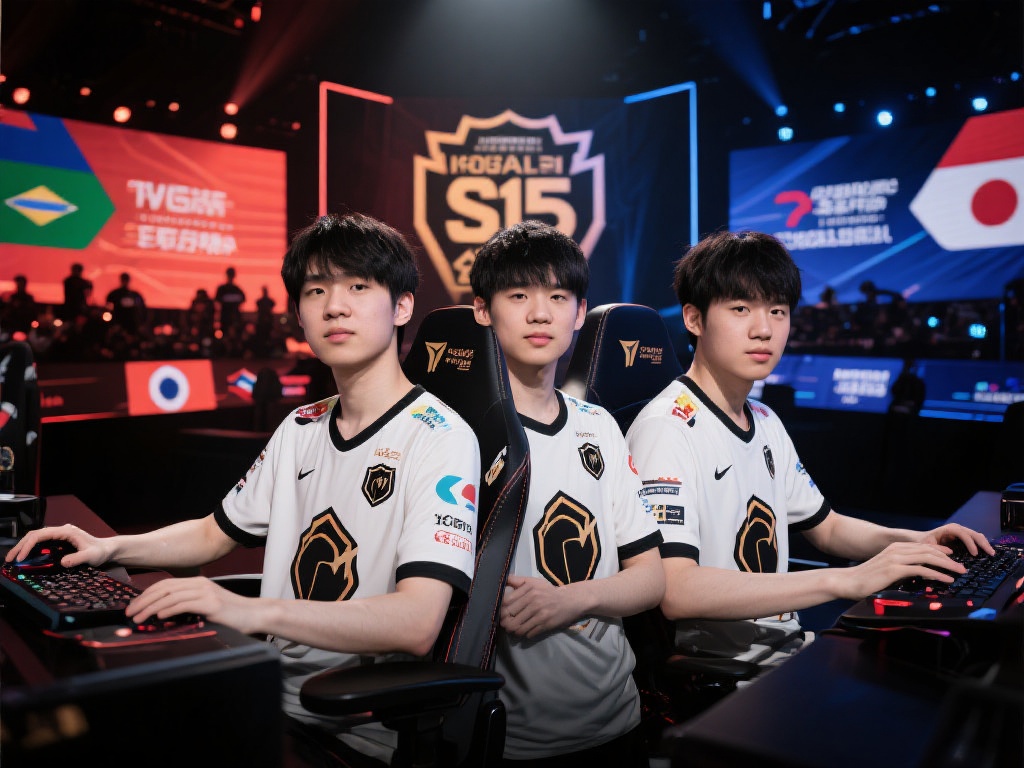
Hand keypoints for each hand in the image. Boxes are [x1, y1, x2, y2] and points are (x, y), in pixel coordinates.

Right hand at [3, 524, 111, 567]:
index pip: (41, 534)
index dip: (28, 545)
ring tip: (13, 558)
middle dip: (21, 545)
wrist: (108, 549)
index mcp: (66, 531)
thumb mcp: (91, 556)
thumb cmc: (101, 551)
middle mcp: (61, 531)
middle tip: (9, 559)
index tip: (21, 558)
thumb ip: (78, 558)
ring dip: (24, 546)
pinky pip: (42, 542)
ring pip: (37, 538)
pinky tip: (25, 557)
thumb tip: (63, 562)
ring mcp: (60, 535)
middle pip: (35, 535)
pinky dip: (31, 548)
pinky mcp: (60, 541)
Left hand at [126, 576, 253, 632]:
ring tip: (138, 618)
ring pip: (171, 596)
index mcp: (197, 583)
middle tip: (129, 613)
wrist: (254, 614)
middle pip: (164, 588)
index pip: (165, 585)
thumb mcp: (205, 608)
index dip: (146, 594)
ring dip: (151, 607)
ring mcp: (206, 592)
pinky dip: (169, 609)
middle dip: (143, 600)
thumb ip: (187, 607)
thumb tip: (162, 616)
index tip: (133, 606)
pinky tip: (158, 616)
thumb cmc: (230, 615)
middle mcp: (200, 584)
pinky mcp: (212, 603)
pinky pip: (184, 604)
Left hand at [499, 574, 582, 638]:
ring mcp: (540, 614)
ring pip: (518, 627)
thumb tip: (502, 580)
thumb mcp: (534, 582)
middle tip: (505, 623)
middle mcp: (534, 601)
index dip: (501, 609)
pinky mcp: (546, 624)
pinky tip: (525, 631)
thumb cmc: (549, 591)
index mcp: (529, 589)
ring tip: (513, 629)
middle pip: (510, 616)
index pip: (506, 602)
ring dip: (513, 630)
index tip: (501, 612)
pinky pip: (528, 633)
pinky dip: (524, 634)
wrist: (570, 600)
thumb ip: (517, 581)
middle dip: (505, 621)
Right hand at [839, 541, 965, 599]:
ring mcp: (896, 558)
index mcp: (895, 549)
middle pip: (929, 550)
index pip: (923, 547)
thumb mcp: (886, 570)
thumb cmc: (865, 580)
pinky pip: (922, 570)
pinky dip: (937, 574)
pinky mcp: (895, 569)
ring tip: (959, 572)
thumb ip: (901, 569)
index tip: (952, 558)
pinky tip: (947, 579)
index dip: (940, 552)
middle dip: (948, 559)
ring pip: (928, 558)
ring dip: (947, 565)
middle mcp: (896, 550)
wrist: (848, 582)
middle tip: (962, 567)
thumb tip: (916, 575)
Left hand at [915, 523, 994, 556]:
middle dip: (983, 543)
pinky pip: (975, 538)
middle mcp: (956, 528)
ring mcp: (961, 531)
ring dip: (984, 543)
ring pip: (976, 535)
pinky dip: (981, 544)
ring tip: (991, 553)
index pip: (962, 534)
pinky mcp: (963, 536)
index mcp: (948, 529)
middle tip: (991, 554)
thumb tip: (952, 562)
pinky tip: (986, 552)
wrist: (922, 538)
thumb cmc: (924, 542)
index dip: (970, 543)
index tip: (975, 554)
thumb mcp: (929, 548)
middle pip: (973, 533)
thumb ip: (938, 553)